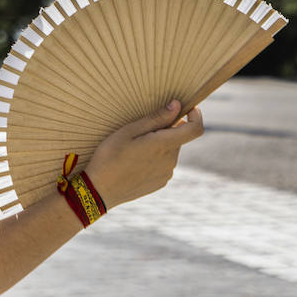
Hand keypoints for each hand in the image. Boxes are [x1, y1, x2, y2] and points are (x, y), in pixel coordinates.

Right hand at [82, 100, 203, 210]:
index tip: (188, 108)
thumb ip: (156, 118)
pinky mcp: (160, 183)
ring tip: (134, 148)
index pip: (195, 129)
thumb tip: (177, 105)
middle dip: (167, 130)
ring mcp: (166, 173)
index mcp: (164, 145)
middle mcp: (171, 161)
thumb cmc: (110, 157)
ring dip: (160, 144)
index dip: (196, 115)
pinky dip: (155, 158)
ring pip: (170, 151)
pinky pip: (164, 164)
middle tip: (141, 130)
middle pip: (178, 138)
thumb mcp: (129, 131)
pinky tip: (135, 161)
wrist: (99, 190)